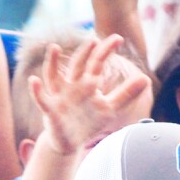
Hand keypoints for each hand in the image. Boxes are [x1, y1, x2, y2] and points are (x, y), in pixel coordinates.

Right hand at [31, 34, 149, 155]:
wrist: (69, 141)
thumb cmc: (89, 121)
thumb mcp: (110, 108)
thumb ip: (126, 94)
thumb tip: (146, 79)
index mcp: (87, 83)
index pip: (97, 63)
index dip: (106, 50)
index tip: (119, 38)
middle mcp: (72, 85)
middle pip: (77, 65)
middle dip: (84, 53)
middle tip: (93, 40)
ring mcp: (59, 96)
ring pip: (53, 76)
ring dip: (51, 62)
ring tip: (52, 47)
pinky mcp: (50, 110)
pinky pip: (41, 98)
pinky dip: (37, 90)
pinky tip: (33, 81)